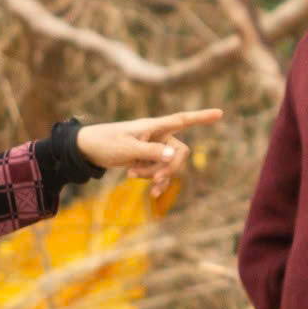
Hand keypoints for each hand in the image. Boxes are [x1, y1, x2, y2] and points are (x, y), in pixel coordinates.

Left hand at [76, 109, 224, 191]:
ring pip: (169, 165)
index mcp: (154, 127)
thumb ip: (151, 152)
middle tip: (153, 180)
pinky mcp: (147, 159)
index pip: (182, 120)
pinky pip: (160, 172)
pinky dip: (155, 182)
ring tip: (131, 175)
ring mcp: (153, 148)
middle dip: (169, 168)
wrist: (87, 150)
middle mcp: (157, 135)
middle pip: (180, 153)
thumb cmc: (105, 143)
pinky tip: (153, 195)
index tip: (220, 113)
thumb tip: (174, 155)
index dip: (201, 117)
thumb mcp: (127, 149)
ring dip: (154, 175)